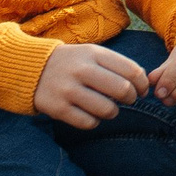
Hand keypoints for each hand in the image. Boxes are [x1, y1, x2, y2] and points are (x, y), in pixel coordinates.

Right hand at [33, 41, 149, 128]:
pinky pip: (88, 123)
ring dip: (113, 112)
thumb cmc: (72, 62)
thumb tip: (143, 79)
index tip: (142, 90)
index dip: (143, 84)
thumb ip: (116, 63)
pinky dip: (95, 122)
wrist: (32, 69)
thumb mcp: (92, 53)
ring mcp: (69, 90)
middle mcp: (82, 70)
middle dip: (131, 98)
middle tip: (128, 100)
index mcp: (94, 54)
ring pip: (107, 109)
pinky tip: (92, 115)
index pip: (131, 70)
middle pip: (122, 90)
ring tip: (110, 109)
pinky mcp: (58, 109)